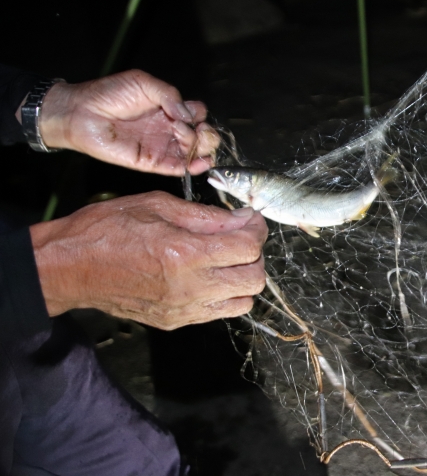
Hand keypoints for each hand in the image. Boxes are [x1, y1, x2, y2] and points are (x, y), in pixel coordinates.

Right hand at [29, 192, 268, 329]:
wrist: (68, 268)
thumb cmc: (105, 230)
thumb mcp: (156, 206)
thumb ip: (205, 215)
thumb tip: (241, 218)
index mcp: (184, 254)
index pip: (248, 247)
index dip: (256, 229)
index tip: (250, 219)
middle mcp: (189, 287)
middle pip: (254, 279)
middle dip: (255, 254)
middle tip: (239, 237)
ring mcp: (184, 309)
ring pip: (244, 301)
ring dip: (243, 277)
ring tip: (225, 259)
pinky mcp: (176, 321)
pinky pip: (220, 313)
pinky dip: (225, 294)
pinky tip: (208, 275)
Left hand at [33, 70, 219, 175]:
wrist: (83, 113)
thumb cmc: (109, 94)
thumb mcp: (144, 83)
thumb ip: (170, 95)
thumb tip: (188, 115)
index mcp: (168, 109)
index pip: (197, 115)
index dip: (199, 115)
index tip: (189, 114)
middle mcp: (168, 129)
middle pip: (201, 136)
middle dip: (207, 135)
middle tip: (195, 131)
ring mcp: (161, 146)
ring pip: (193, 153)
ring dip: (201, 149)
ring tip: (189, 141)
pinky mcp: (152, 162)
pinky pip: (177, 168)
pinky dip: (193, 168)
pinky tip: (199, 163)